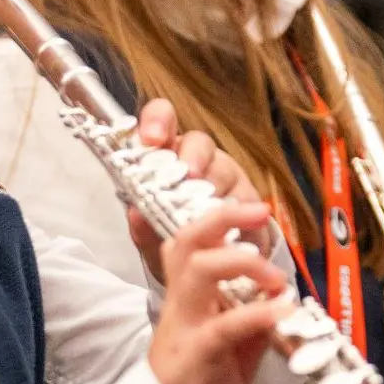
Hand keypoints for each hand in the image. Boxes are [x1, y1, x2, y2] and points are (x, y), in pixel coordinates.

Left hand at [127, 99, 271, 281]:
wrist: (209, 262)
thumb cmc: (175, 238)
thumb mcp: (151, 238)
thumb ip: (142, 227)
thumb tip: (136, 213)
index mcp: (164, 158)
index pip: (161, 121)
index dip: (158, 121)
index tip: (153, 138)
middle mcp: (195, 158)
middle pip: (198, 141)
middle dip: (192, 157)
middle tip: (189, 176)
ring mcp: (224, 173)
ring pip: (222, 168)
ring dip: (212, 188)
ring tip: (203, 211)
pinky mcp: (247, 193)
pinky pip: (242, 196)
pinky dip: (232, 211)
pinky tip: (225, 225)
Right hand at [146, 200, 293, 383]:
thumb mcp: (233, 340)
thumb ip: (251, 310)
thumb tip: (282, 287)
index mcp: (187, 298)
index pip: (188, 243)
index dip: (216, 217)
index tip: (254, 207)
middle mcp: (180, 307)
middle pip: (186, 244)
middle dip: (222, 219)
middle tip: (260, 213)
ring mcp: (184, 331)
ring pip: (199, 273)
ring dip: (244, 263)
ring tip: (276, 276)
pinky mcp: (195, 360)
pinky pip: (224, 326)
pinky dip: (258, 313)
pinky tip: (284, 310)